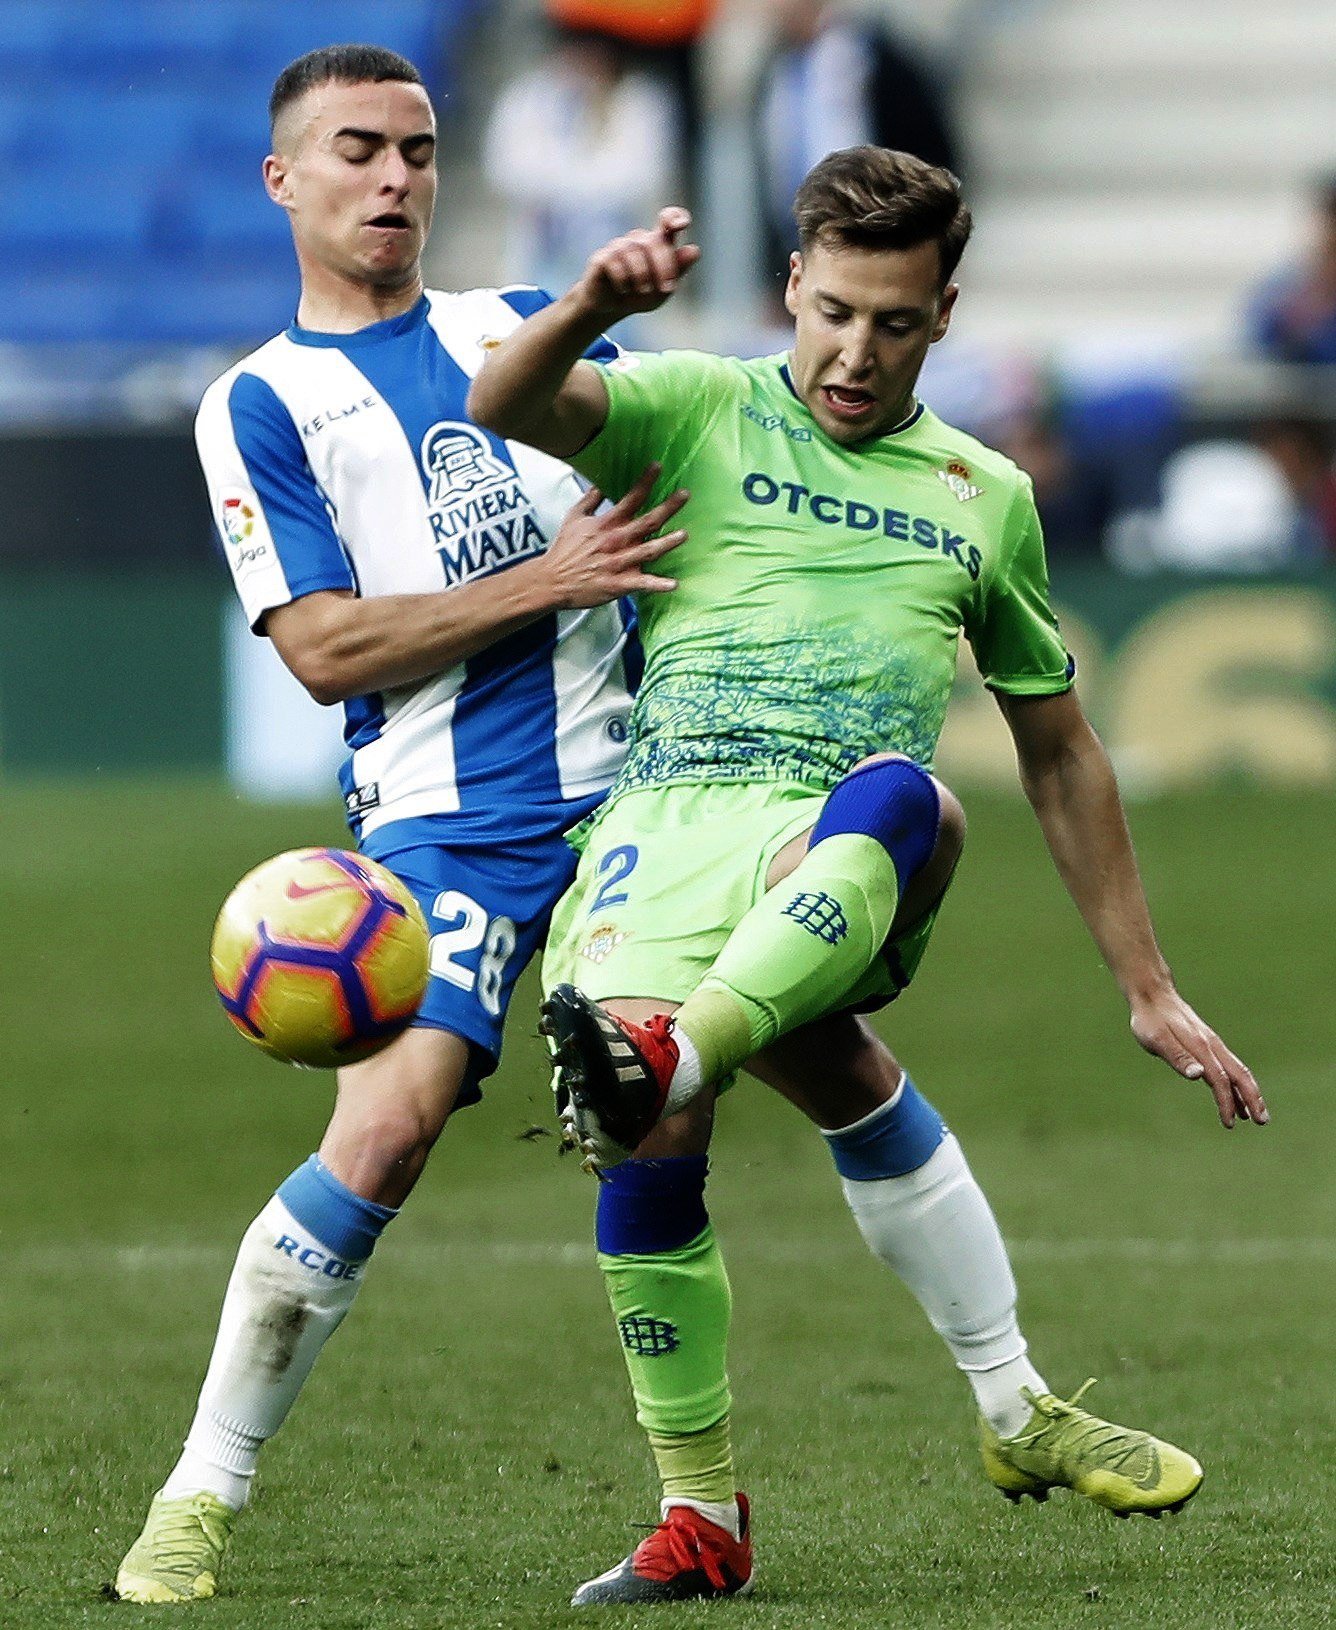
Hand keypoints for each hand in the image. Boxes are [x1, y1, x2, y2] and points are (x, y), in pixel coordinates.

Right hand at [541, 463, 685, 608]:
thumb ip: (590, 500)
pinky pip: (641, 584)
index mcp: (606, 523)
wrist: (552, 580)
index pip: (630, 498)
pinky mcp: (618, 584)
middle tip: (685, 495)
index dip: (645, 482)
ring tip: (683, 535)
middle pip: (646, 521)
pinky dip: (657, 585)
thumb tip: (601, 484)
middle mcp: (615, 541)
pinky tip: (673, 584)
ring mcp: (618, 563)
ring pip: (648, 551)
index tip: (658, 466)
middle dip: (667, 507)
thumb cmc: (564, 549)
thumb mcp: (574, 518)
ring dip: (667, 543)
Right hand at [575, 207, 700, 321]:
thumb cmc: (640, 296)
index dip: (674, 217)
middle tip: (666, 289)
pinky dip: (622, 278)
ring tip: (643, 292)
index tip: (681, 225)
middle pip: (655, 241)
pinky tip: (624, 290)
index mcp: (658, 243)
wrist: (610, 308)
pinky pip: (614, 261)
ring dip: (643, 274)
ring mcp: (619, 246)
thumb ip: (679, 270)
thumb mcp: (664, 289)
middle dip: (664, 266)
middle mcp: (639, 240)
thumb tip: (695, 250)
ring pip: (635, 250)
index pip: (668, 219)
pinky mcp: (602, 257)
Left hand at [1129, 988, 1267, 1128]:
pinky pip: (1226, 1067)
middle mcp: (1212, 1045)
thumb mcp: (1157, 1039)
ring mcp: (1211, 1044)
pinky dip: (1234, 1084)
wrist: (1152, 994)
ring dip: (1247, 1093)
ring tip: (1254, 1115)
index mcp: (1201, 1047)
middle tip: (1263, 1122)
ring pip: (1237, 1071)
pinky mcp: (1206, 1044)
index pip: (1220, 1080)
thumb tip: (1198, 1076)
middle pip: (1240, 1074)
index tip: (1229, 1123)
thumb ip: (1178, 1057)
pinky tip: (1233, 1096)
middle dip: (1253, 1098)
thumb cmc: (1150, 1019)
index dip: (1226, 1102)